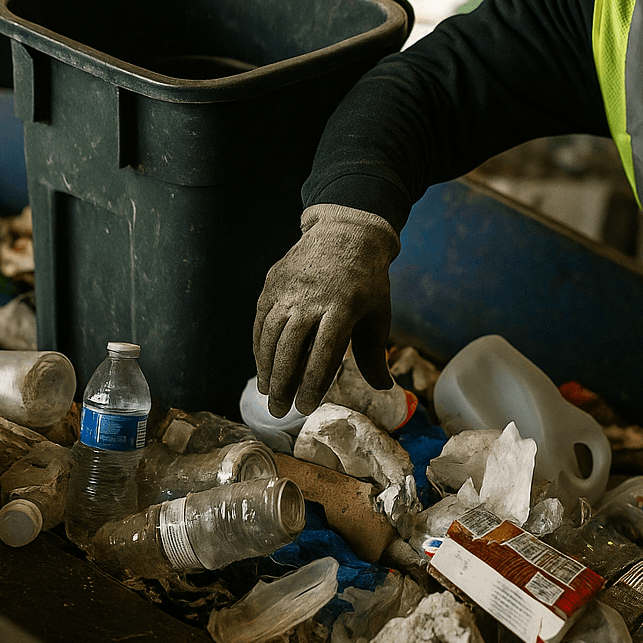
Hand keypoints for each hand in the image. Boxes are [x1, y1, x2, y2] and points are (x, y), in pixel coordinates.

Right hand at [254, 204, 398, 417]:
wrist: (347, 232)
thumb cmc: (367, 280)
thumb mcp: (378, 314)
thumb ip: (374, 353)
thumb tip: (383, 388)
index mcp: (342, 307)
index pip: (323, 353)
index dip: (312, 382)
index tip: (306, 407)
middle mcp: (310, 298)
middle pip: (290, 348)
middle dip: (283, 383)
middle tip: (280, 411)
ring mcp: (288, 289)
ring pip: (270, 336)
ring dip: (266, 368)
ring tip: (268, 393)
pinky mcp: (272, 283)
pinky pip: (261, 320)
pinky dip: (259, 346)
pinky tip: (262, 366)